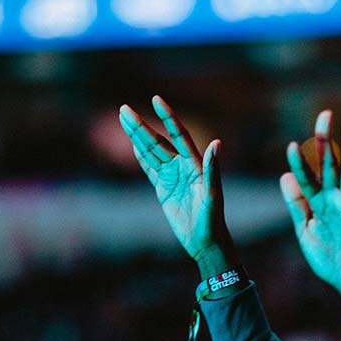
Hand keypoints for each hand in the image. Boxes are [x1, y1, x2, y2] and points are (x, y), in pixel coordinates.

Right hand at [120, 96, 225, 261]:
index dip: (168, 117)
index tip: (156, 99)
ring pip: (151, 152)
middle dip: (141, 125)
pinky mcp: (164, 189)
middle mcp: (182, 167)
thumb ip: (212, 169)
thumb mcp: (212, 195)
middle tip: (124, 109)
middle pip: (158, 142)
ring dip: (137, 137)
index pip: (178, 135)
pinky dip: (141, 156)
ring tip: (124, 120)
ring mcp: (172, 177)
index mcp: (194, 165)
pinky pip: (150, 169)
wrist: (205, 241)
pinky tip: (133, 144)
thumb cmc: (212, 219)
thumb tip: (217, 142)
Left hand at [280, 111, 340, 320]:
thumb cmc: (327, 257)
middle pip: (328, 165)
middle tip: (324, 114)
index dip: (299, 163)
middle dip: (325, 141)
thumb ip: (296, 206)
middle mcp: (335, 199)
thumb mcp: (305, 231)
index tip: (291, 145)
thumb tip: (284, 177)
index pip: (307, 178)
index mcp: (318, 204)